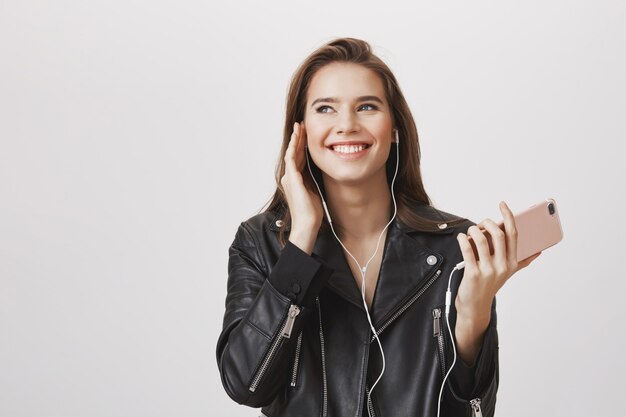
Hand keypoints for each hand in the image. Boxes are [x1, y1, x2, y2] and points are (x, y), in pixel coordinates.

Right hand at [281, 121, 323, 253]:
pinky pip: (291, 159)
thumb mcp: (315, 191)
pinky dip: (293, 148)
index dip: (302, 145)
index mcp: (296, 179)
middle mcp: (290, 177)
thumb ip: (314, 180)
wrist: (307, 223)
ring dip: (295, 139)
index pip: (298, 157)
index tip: (306, 134)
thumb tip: (323, 172)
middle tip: (301, 125)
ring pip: (291, 153)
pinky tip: (297, 139)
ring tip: (299, 127)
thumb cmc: (312, 212)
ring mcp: (289, 177)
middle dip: (298, 138)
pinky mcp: (292, 179)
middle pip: (294, 152)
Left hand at [453, 201, 541, 363]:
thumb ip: (522, 262)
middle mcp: (502, 265)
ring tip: (470, 231)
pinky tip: (461, 237)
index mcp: (512, 262)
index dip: (508, 216)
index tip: (502, 204)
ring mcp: (488, 270)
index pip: (513, 234)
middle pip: (498, 234)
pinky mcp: (473, 273)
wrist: (475, 306)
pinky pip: (467, 249)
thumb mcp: (507, 273)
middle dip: (487, 222)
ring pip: (481, 239)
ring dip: (473, 230)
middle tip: (481, 223)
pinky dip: (463, 239)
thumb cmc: (489, 286)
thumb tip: (538, 251)